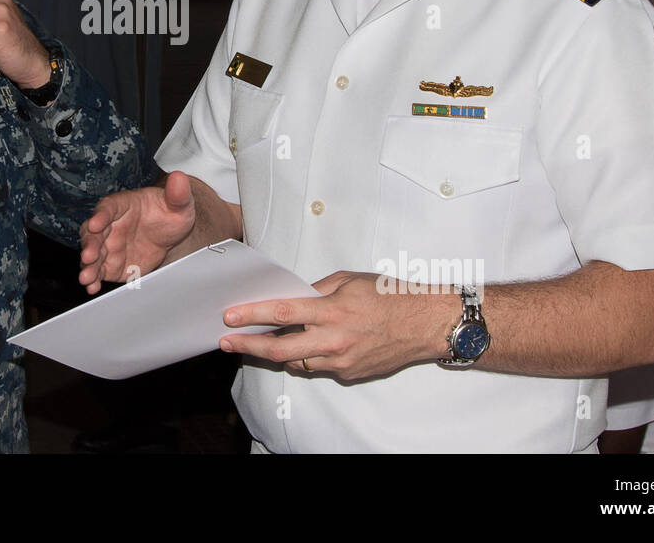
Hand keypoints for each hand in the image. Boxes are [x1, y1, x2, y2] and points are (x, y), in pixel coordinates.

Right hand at [78, 171, 196, 294]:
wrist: (170, 235)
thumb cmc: (170, 213)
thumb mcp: (179, 204)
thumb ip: (178, 193)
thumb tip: (180, 177)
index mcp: (122, 205)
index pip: (108, 207)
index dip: (101, 215)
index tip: (96, 223)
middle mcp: (110, 225)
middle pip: (93, 233)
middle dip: (89, 245)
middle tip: (89, 256)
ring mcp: (109, 246)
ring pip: (92, 254)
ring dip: (87, 266)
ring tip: (86, 278)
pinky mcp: (111, 264)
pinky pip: (99, 272)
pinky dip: (93, 280)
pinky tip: (92, 287)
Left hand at [218, 271, 449, 381]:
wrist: (425, 323)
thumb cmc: (390, 295)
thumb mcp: (350, 279)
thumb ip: (317, 289)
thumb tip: (293, 296)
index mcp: (332, 310)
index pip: (282, 314)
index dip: (252, 316)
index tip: (229, 317)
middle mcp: (334, 339)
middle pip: (280, 351)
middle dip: (248, 347)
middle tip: (227, 342)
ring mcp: (342, 361)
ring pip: (297, 363)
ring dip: (276, 354)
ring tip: (259, 343)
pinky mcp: (350, 374)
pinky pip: (319, 367)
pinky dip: (307, 357)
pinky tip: (306, 345)